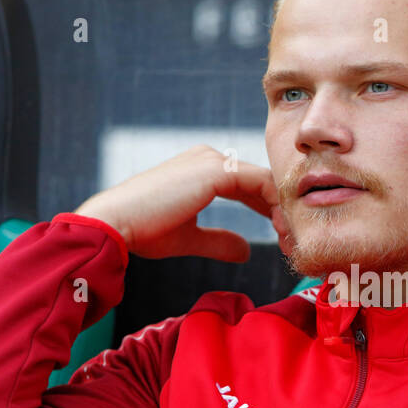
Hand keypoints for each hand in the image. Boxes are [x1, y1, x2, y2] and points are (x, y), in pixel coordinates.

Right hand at [73, 145, 289, 260]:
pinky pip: (262, 185)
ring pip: (266, 182)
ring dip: (283, 212)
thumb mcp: (189, 237)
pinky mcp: (216, 171)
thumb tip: (246, 250)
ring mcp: (214, 160)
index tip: (281, 238)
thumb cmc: (143, 230)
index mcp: (202, 169)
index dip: (269, 211)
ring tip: (290, 239)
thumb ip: (219, 241)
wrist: (115, 224)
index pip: (250, 186)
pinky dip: (276, 207)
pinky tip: (281, 231)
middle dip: (281, 212)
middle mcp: (210, 158)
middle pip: (262, 182)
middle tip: (293, 241)